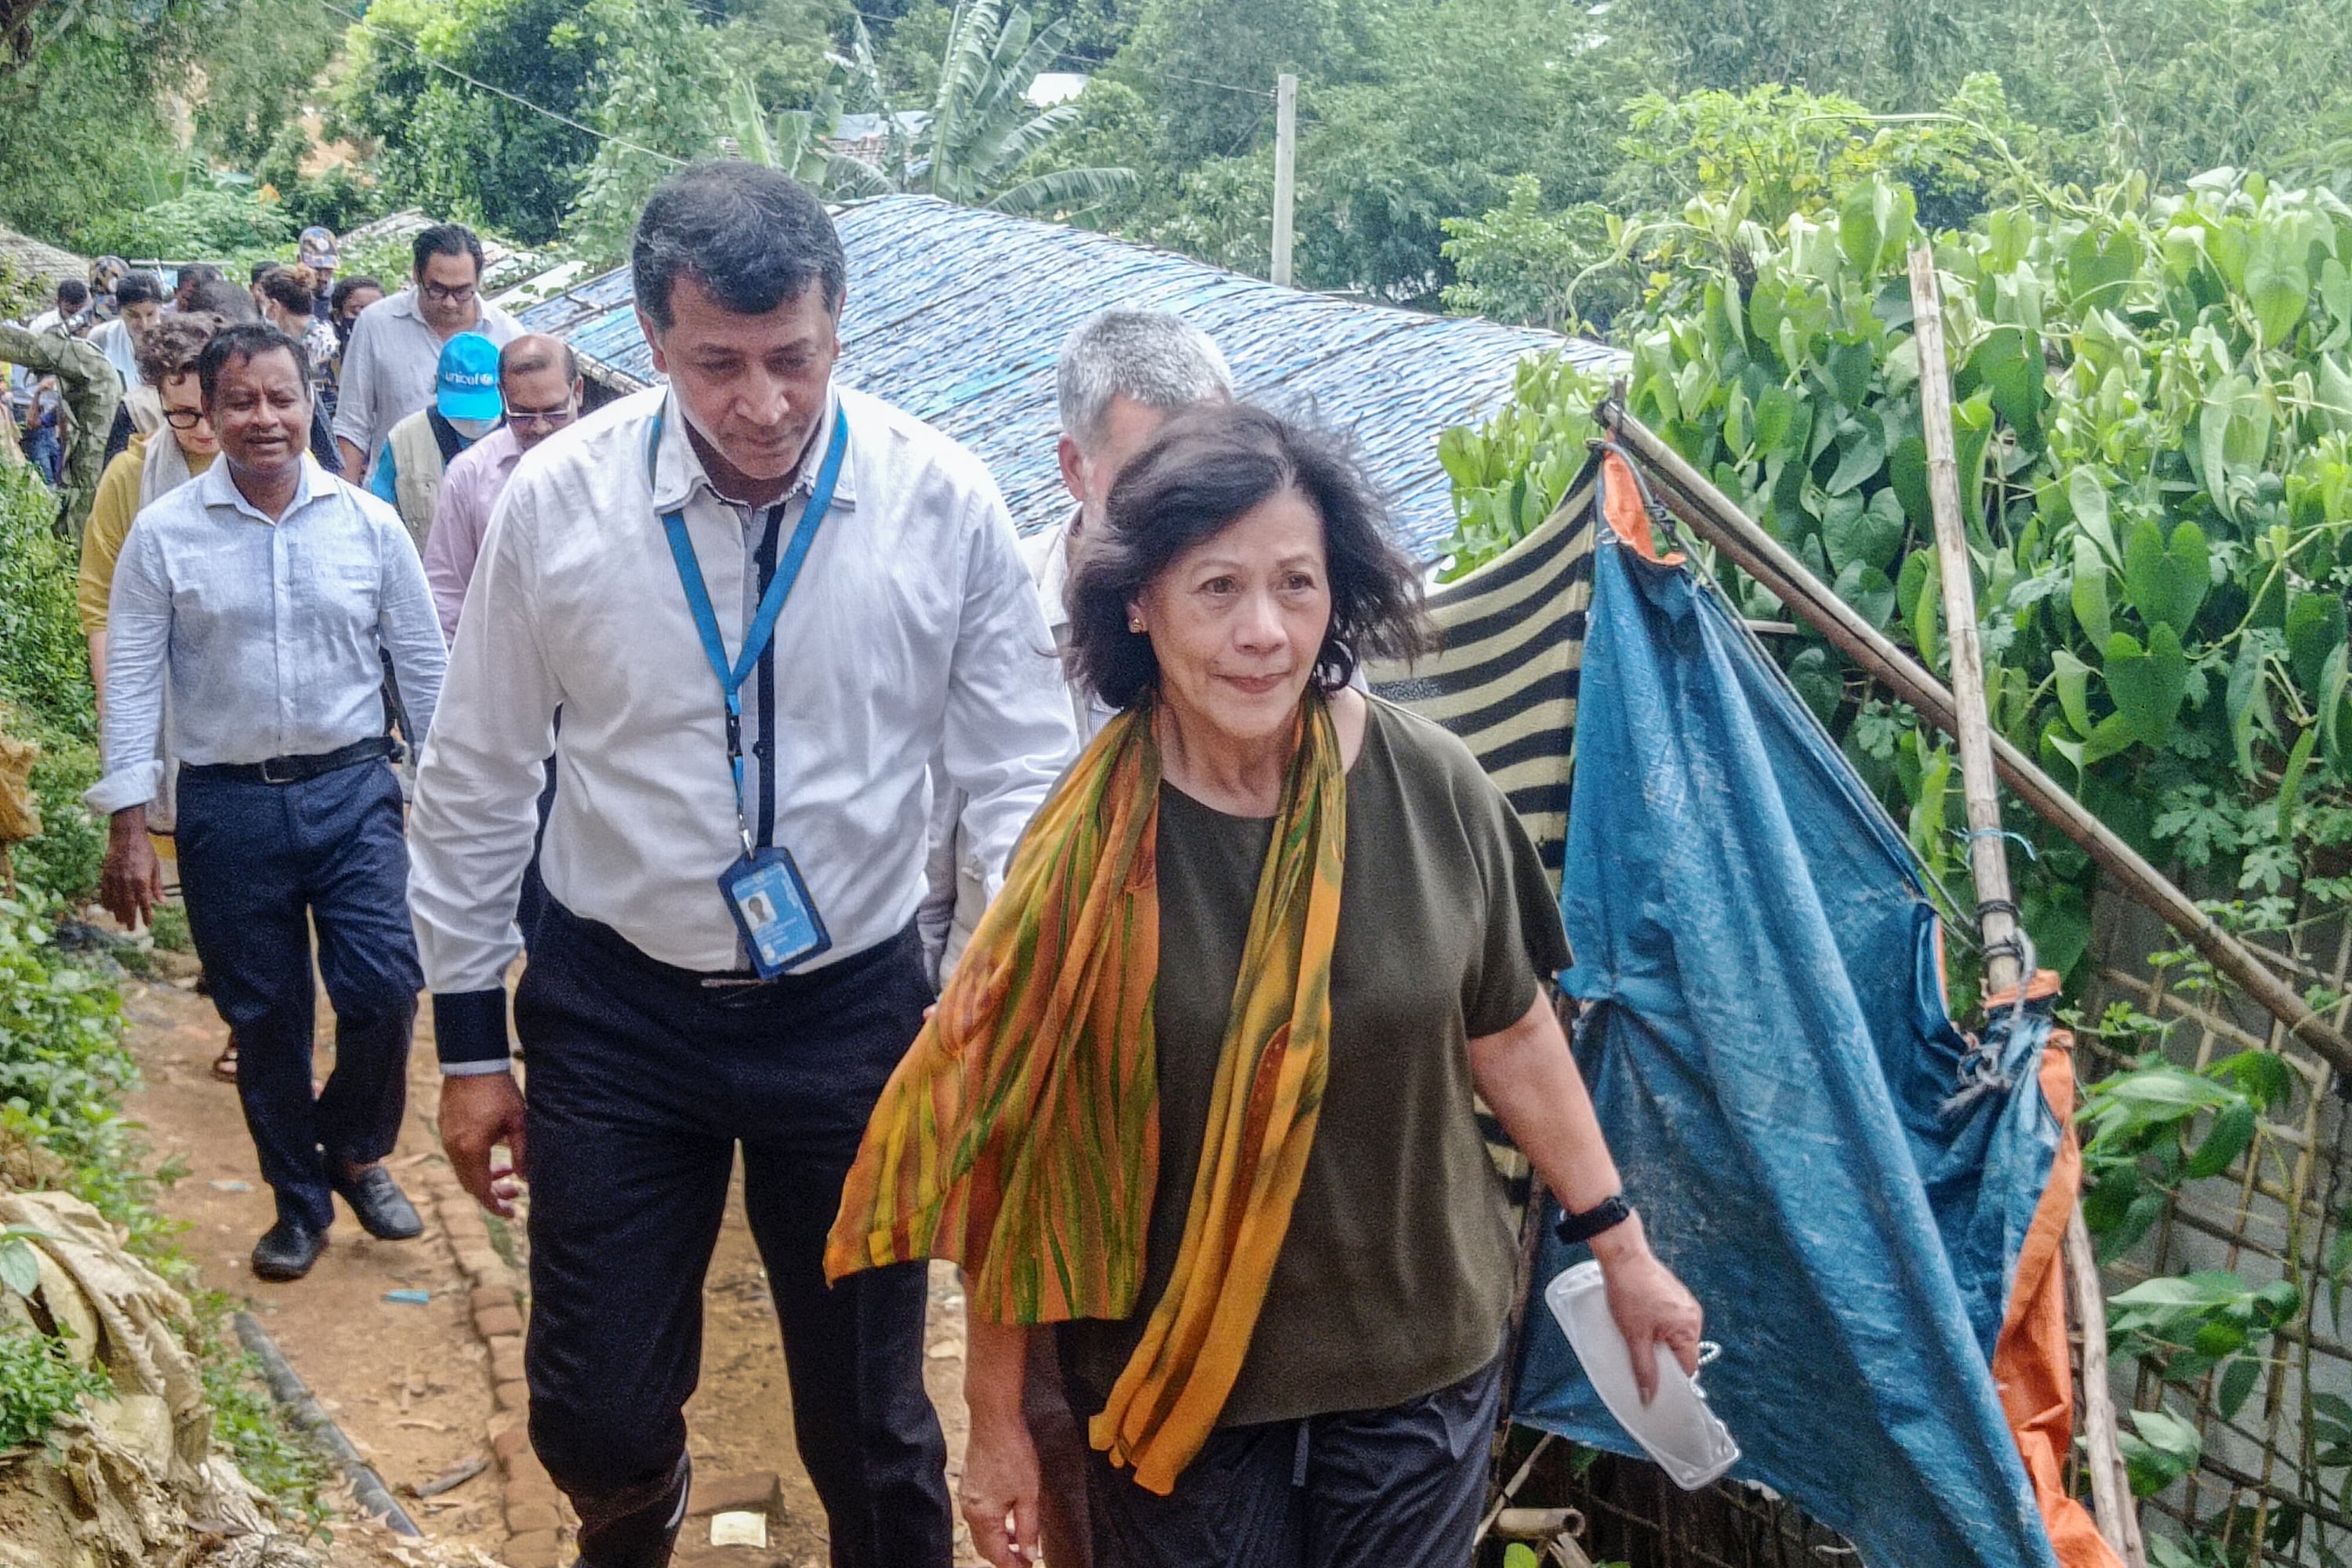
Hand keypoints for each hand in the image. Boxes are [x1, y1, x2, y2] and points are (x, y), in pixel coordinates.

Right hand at [98, 809, 161, 930]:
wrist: (126, 837)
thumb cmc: (144, 851)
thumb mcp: (155, 867)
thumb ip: (156, 885)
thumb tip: (162, 901)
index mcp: (141, 881)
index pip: (144, 903)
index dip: (146, 915)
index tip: (148, 924)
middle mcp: (127, 882)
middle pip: (128, 905)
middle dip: (130, 918)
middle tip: (131, 928)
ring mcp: (115, 879)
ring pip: (116, 901)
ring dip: (118, 912)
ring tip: (120, 921)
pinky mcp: (106, 875)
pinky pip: (105, 892)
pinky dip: (107, 901)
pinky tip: (109, 908)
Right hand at [440, 1072, 528, 1218]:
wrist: (472, 1062)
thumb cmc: (498, 1090)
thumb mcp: (518, 1123)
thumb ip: (522, 1153)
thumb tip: (526, 1178)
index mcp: (471, 1150)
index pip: (481, 1190)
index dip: (496, 1205)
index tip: (511, 1213)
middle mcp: (454, 1148)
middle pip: (470, 1184)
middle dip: (492, 1193)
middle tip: (515, 1192)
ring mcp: (447, 1138)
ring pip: (464, 1170)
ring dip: (485, 1176)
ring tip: (508, 1172)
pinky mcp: (446, 1128)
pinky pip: (459, 1155)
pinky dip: (475, 1162)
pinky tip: (494, 1153)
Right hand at [960, 1408, 1041, 1566]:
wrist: (993, 1419)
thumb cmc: (1013, 1452)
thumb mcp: (1028, 1494)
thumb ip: (1027, 1528)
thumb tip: (1028, 1554)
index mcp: (983, 1516)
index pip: (995, 1555)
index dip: (1013, 1566)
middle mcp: (968, 1510)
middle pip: (984, 1547)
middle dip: (1004, 1556)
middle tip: (1026, 1559)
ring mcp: (966, 1497)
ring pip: (981, 1531)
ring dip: (999, 1540)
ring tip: (1021, 1540)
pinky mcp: (968, 1485)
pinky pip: (979, 1515)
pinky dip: (993, 1523)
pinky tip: (1010, 1517)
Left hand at [1593, 1218, 1703, 1403]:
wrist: (1623, 1256)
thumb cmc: (1629, 1292)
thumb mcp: (1634, 1337)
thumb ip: (1644, 1368)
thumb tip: (1650, 1397)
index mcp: (1689, 1328)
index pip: (1688, 1368)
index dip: (1672, 1380)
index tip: (1656, 1386)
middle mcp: (1693, 1316)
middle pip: (1682, 1352)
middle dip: (1663, 1359)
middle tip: (1641, 1357)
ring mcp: (1685, 1303)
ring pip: (1674, 1336)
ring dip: (1658, 1342)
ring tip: (1637, 1335)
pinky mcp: (1674, 1295)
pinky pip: (1670, 1321)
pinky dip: (1657, 1327)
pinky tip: (1640, 1321)